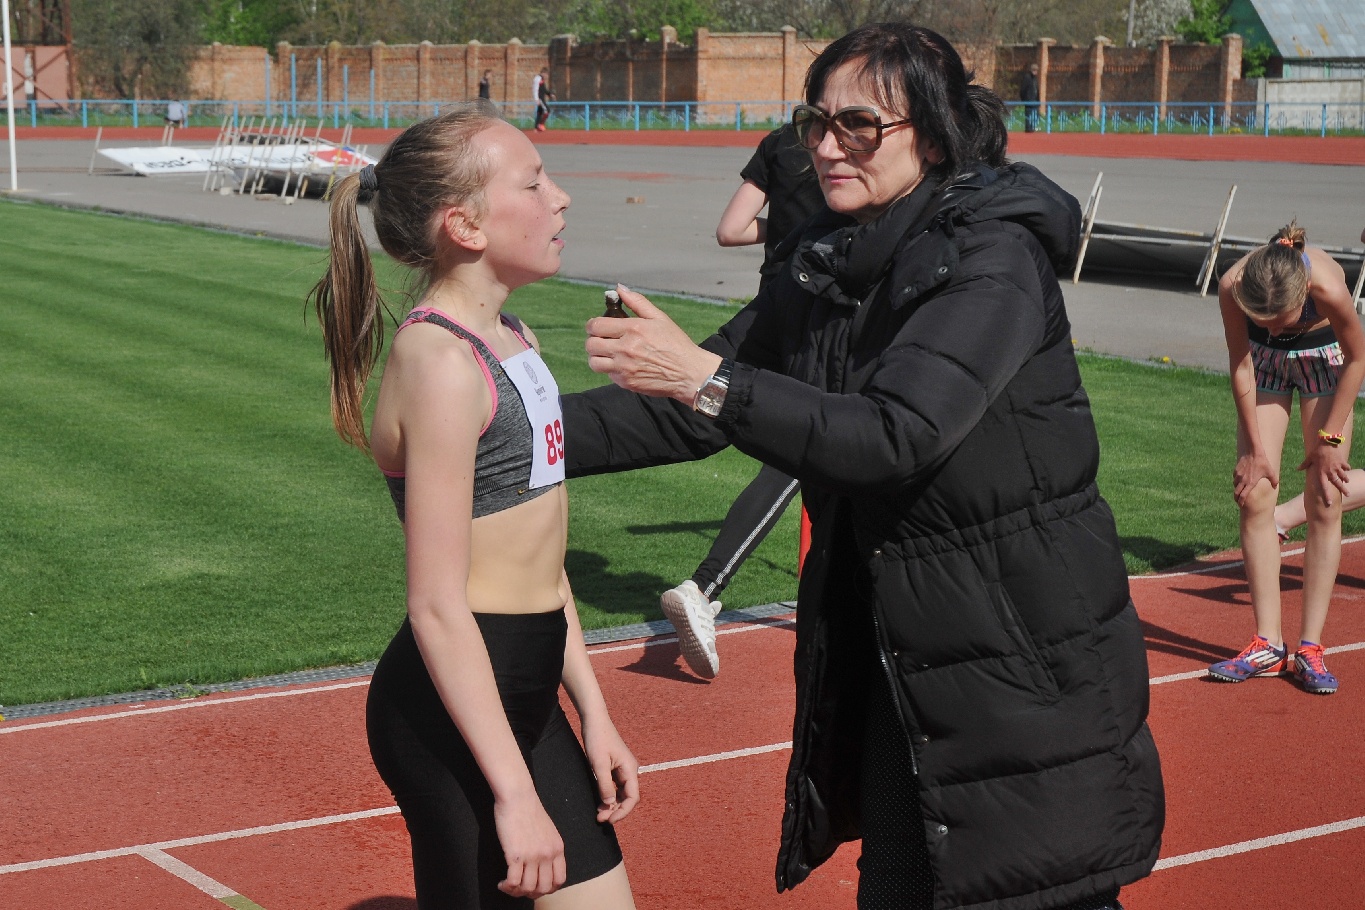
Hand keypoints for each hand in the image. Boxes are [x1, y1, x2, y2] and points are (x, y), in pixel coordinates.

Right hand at [494, 790, 565, 898]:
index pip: (559, 880)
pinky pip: (514, 882)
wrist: (518, 797)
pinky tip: (502, 883)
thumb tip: (542, 866)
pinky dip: (507, 887)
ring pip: (528, 888)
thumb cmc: (529, 810)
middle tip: (520, 889)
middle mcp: (548, 854)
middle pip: (544, 888)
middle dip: (531, 893)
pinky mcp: (516, 855)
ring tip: (508, 886)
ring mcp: (533, 856)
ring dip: (516, 892)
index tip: (536, 887)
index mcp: (557, 848)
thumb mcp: (548, 831)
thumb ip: (548, 848)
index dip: (548, 889)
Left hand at [582, 717, 640, 823]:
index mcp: (630, 769)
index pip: (632, 797)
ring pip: (621, 794)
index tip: (610, 820)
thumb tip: (610, 804)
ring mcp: (622, 770)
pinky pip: (615, 787)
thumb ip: (605, 785)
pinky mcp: (614, 768)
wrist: (594, 721)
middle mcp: (629, 771)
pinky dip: (608, 797)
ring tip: (599, 814)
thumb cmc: (597, 739)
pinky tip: (600, 803)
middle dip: (616, 810)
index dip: (623, 811)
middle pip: (627, 798)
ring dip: (612, 805)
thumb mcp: (598, 764)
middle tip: (600, 819)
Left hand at [584, 285, 721, 404]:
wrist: (688, 373)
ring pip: (594, 362)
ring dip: (597, 357)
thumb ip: (637, 302)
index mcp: (633, 329)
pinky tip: (623, 365)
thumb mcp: (659, 318)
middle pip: (591, 345)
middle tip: (602, 340)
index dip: (593, 325)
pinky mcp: (626, 382)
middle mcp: (625, 348)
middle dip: (593, 341)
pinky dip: (611, 369)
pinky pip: (608, 375)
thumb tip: (620, 289)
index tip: (597, 326)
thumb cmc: (676, 344)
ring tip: (608, 354)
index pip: (596, 326)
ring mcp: (624, 368)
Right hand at [1232, 452, 1276, 507]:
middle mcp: (1243, 480)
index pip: (1243, 496)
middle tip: (1238, 501)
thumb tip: (1275, 487)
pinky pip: (1235, 478)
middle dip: (1236, 498)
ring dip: (1237, 488)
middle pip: (1236, 493)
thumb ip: (1274, 481)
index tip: (1241, 505)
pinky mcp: (1236, 471)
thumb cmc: (1263, 463)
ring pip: (1235, 485)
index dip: (1241, 502)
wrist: (1253, 452)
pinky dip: (1237, 480)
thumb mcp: (1270, 472)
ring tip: (1240, 489)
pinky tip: (1241, 479)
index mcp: (1250, 483)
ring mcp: (1238, 475)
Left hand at [1299, 444, 1352, 506]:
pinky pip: (1346, 467)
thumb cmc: (1316, 451)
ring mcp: (1337, 467)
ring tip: (1347, 482)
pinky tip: (1347, 469)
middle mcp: (1330, 472)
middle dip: (1343, 490)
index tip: (1330, 503)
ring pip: (1343, 476)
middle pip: (1338, 483)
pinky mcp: (1342, 462)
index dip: (1327, 495)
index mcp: (1321, 473)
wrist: (1326, 443)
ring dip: (1346, 479)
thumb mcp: (1309, 458)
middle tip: (1348, 495)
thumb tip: (1297, 469)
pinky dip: (1347, 468)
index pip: (1324, 487)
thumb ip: (1304, 465)